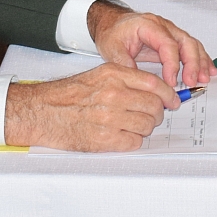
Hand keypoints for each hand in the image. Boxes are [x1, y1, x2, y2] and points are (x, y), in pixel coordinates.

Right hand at [3, 63, 177, 150]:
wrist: (42, 111)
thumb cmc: (69, 94)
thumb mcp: (99, 75)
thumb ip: (127, 79)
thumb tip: (157, 90)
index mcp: (113, 75)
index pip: (154, 84)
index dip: (169, 94)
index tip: (174, 101)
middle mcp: (114, 94)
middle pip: (154, 106)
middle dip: (157, 113)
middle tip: (151, 115)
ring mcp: (109, 118)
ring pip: (147, 125)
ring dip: (145, 128)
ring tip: (132, 125)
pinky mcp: (104, 140)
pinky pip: (135, 142)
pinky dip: (133, 140)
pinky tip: (122, 136)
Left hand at [87, 0, 216, 88]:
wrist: (111, 24)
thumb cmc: (113, 33)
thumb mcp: (113, 49)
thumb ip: (126, 65)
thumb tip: (139, 83)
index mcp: (149, 25)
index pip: (167, 44)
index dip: (172, 64)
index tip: (172, 82)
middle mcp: (163, 26)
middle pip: (185, 42)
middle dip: (192, 63)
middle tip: (192, 81)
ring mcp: (170, 32)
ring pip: (192, 44)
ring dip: (200, 62)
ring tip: (204, 78)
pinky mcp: (172, 40)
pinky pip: (191, 48)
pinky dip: (201, 59)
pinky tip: (208, 70)